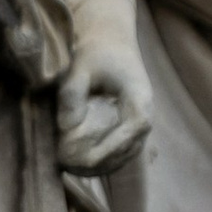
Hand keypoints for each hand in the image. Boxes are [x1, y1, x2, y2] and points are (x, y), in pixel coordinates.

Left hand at [57, 37, 150, 176]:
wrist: (110, 41)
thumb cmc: (94, 52)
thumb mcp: (79, 68)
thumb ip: (73, 95)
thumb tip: (67, 128)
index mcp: (139, 96)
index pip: (136, 127)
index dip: (114, 146)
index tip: (89, 159)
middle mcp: (144, 111)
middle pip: (132, 146)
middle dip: (105, 161)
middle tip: (73, 167)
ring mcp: (138, 120)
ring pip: (127, 152)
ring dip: (104, 164)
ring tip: (74, 170)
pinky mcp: (128, 125)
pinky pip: (120, 149)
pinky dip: (104, 159)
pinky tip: (80, 167)